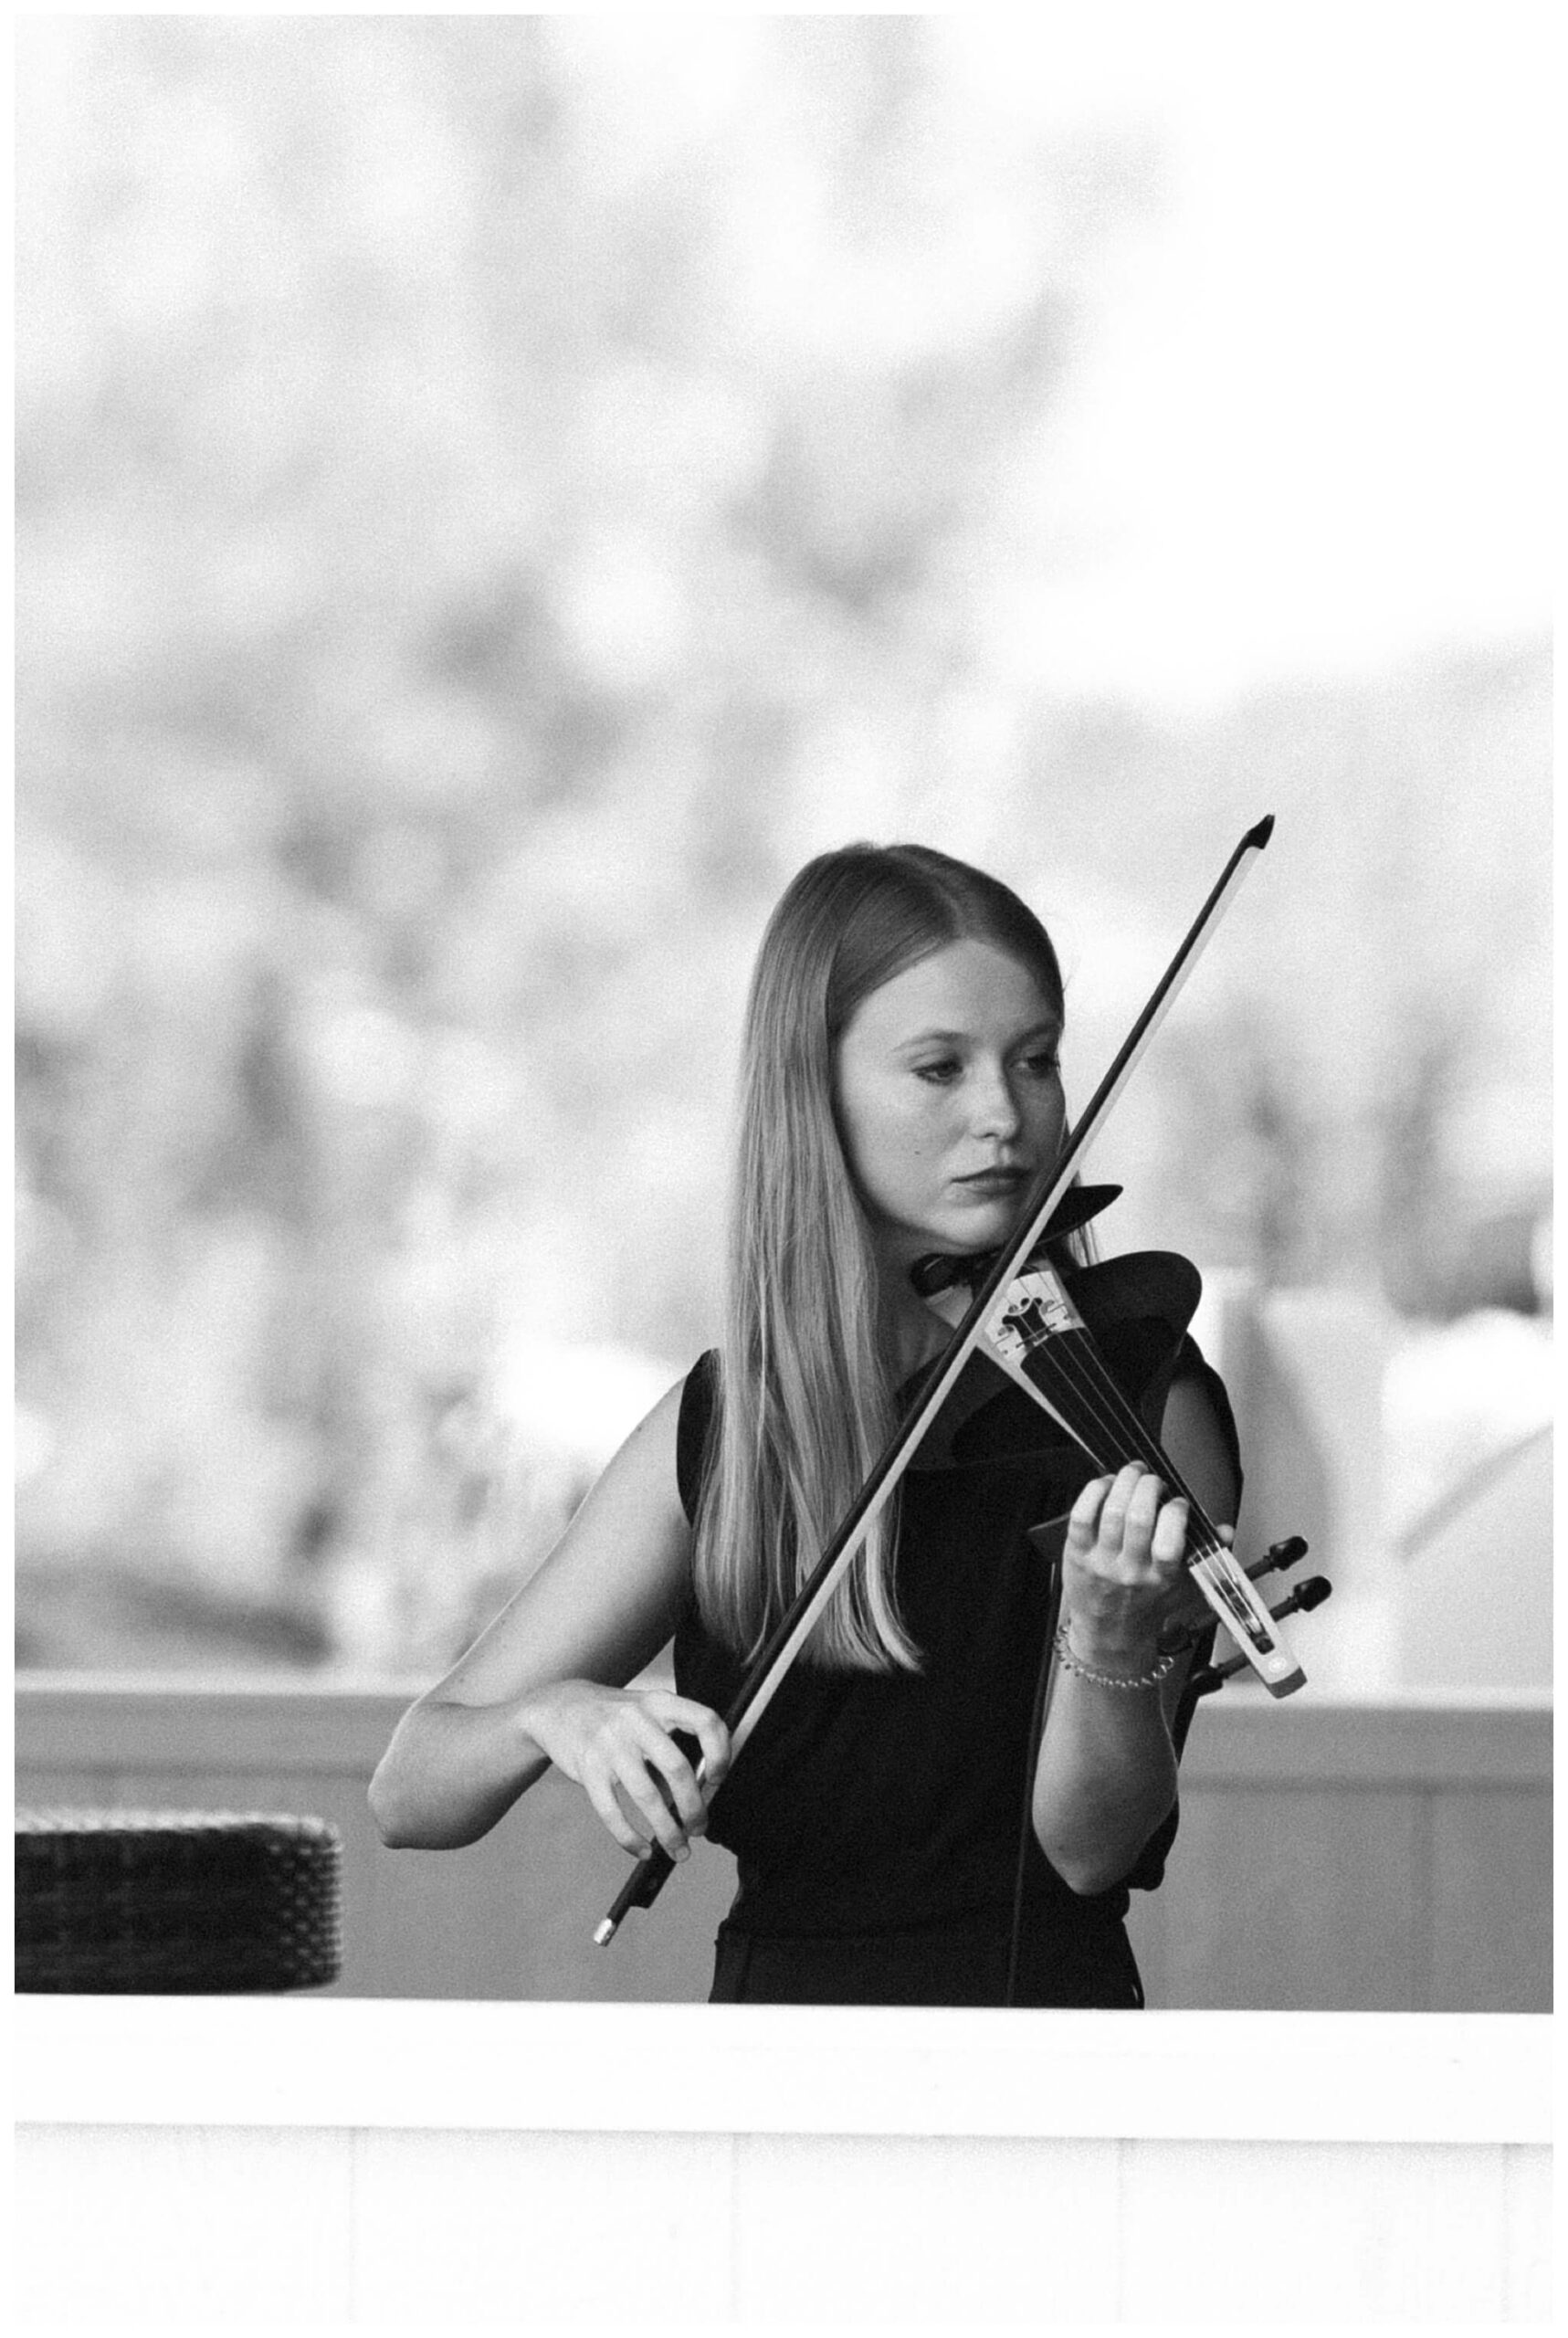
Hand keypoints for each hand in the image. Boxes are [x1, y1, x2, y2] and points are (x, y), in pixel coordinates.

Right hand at [518, 1680, 730, 1861]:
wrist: (558, 1707)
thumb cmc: (612, 1716)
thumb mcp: (645, 1715)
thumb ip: (670, 1746)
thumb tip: (696, 1796)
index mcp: (659, 1703)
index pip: (704, 1721)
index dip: (720, 1752)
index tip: (717, 1779)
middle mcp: (636, 1719)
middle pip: (677, 1768)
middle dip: (694, 1808)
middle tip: (699, 1828)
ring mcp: (610, 1744)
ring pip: (647, 1796)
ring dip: (668, 1831)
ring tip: (678, 1848)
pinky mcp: (588, 1768)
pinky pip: (613, 1811)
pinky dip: (630, 1837)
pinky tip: (643, 1849)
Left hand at [1060, 1463, 1226, 1667]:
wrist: (1109, 1633)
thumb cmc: (1146, 1606)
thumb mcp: (1184, 1587)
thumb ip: (1204, 1556)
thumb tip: (1226, 1531)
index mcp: (1160, 1577)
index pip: (1170, 1541)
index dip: (1176, 1511)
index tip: (1178, 1502)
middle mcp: (1130, 1569)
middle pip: (1138, 1516)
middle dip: (1149, 1485)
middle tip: (1153, 1479)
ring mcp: (1101, 1561)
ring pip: (1112, 1511)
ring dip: (1124, 1481)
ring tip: (1132, 1474)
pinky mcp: (1077, 1553)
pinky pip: (1081, 1515)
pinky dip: (1094, 1491)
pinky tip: (1105, 1485)